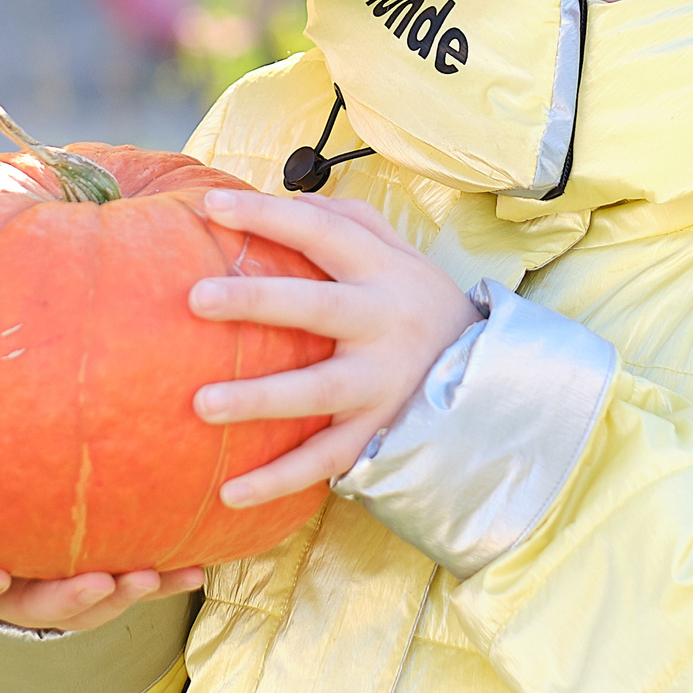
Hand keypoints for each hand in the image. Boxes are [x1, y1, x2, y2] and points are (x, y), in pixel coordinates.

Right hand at [0, 470, 203, 632]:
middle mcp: (13, 586)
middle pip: (39, 604)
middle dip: (72, 598)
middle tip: (101, 581)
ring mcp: (58, 585)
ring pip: (93, 599)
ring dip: (126, 590)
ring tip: (154, 574)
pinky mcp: (101, 575)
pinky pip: (136, 579)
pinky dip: (166, 575)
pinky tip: (197, 562)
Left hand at [188, 187, 480, 508]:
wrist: (495, 375)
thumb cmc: (422, 304)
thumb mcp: (402, 254)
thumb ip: (349, 223)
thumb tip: (287, 200)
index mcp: (381, 270)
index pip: (320, 233)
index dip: (268, 216)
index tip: (212, 203)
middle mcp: (382, 323)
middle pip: (316, 308)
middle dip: (256, 301)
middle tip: (196, 298)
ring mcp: (381, 383)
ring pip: (317, 391)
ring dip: (259, 399)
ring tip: (202, 403)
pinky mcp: (377, 435)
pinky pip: (323, 460)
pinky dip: (278, 480)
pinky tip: (227, 493)